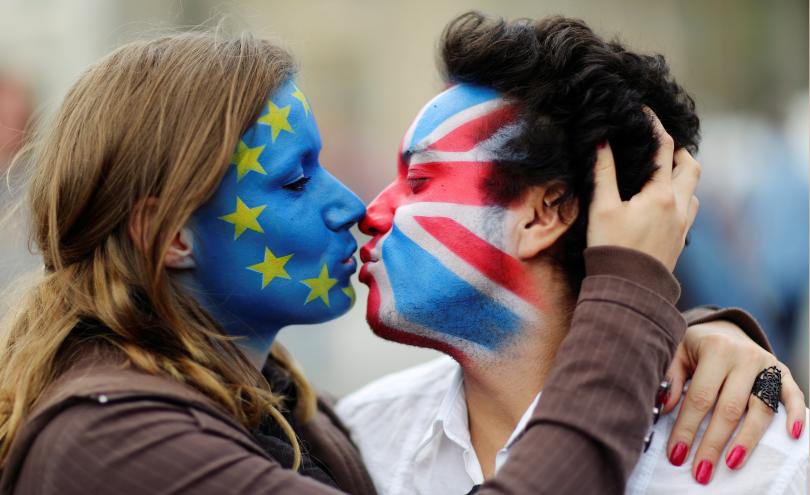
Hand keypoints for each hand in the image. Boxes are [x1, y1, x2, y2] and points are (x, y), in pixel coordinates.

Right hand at [588, 110, 699, 270]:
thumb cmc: (612, 248)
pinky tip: (663, 202)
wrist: (628, 290)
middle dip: (677, 151)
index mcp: (660, 194)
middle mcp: (679, 206)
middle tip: (658, 145)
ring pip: (692, 188)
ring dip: (681, 175)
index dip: (654, 125)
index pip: (663, 148)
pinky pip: (689, 209)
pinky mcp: (679, 239)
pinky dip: (680, 196)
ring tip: (660, 173)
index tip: (643, 112)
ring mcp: (683, 224)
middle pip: (690, 165)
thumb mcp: (602, 208)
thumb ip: (603, 173)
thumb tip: (602, 141)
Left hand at [663, 320, 805, 483]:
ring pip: (760, 409)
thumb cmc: (695, 347)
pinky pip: (792, 395)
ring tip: (731, 464)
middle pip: (729, 408)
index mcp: (715, 348)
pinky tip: (790, 435)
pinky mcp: (782, 372)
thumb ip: (670, 377)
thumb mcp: (676, 352)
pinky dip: (795, 415)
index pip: (700, 397)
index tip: (676, 454)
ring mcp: (766, 364)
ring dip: (746, 440)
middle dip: (713, 443)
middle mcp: (743, 356)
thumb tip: (665, 407)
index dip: (687, 428)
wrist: (724, 329)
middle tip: (701, 470)